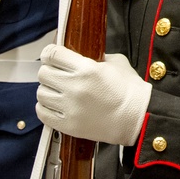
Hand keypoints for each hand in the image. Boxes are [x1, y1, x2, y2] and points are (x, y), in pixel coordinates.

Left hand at [36, 44, 151, 145]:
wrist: (138, 118)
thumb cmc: (130, 91)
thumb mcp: (116, 63)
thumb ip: (96, 57)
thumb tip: (80, 55)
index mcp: (87, 69)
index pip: (53, 54)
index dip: (49, 52)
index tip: (51, 55)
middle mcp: (74, 87)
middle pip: (43, 73)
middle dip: (49, 71)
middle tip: (57, 73)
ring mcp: (70, 108)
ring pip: (41, 93)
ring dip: (48, 90)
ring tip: (58, 91)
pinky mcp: (68, 125)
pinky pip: (42, 113)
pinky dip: (46, 107)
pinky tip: (55, 104)